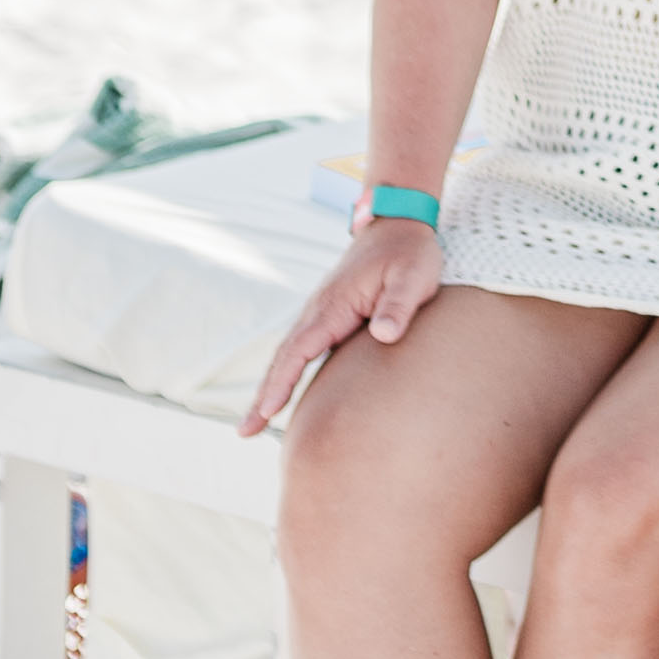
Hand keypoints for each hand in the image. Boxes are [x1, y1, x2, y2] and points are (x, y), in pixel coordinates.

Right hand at [239, 214, 444, 436]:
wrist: (397, 225)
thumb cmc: (410, 253)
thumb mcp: (414, 276)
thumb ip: (399, 305)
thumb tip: (384, 335)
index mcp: (334, 305)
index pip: (300, 349)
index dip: (282, 381)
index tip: (266, 409)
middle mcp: (319, 311)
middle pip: (283, 358)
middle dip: (263, 396)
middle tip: (245, 432)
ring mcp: (320, 314)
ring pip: (287, 356)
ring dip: (268, 389)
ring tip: (253, 424)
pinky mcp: (328, 318)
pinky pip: (300, 350)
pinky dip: (284, 374)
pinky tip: (280, 395)